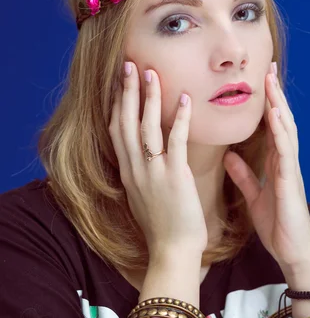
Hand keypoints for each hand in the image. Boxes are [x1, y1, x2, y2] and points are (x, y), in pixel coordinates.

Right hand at [109, 61, 207, 257]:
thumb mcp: (144, 197)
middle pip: (125, 122)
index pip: (116, 131)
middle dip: (126, 92)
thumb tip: (144, 160)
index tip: (119, 84)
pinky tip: (185, 99)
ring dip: (148, 98)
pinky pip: (175, 141)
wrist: (172, 252)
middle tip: (129, 65)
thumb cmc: (163, 227)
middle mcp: (135, 169)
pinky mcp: (174, 177)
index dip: (116, 105)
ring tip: (152, 73)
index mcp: (128, 173)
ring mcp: (153, 173)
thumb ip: (142, 175)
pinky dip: (178, 118)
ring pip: (145, 127)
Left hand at [223, 63, 309, 276]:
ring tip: (271, 80)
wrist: (292, 252)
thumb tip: (228, 157)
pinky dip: (279, 131)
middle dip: (274, 95)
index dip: (264, 104)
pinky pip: (285, 151)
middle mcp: (284, 161)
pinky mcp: (290, 181)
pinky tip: (273, 114)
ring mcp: (289, 169)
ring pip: (286, 129)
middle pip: (279, 121)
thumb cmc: (277, 225)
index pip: (269, 127)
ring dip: (279, 104)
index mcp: (275, 164)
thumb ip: (242, 175)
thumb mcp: (254, 196)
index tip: (257, 82)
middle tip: (267, 67)